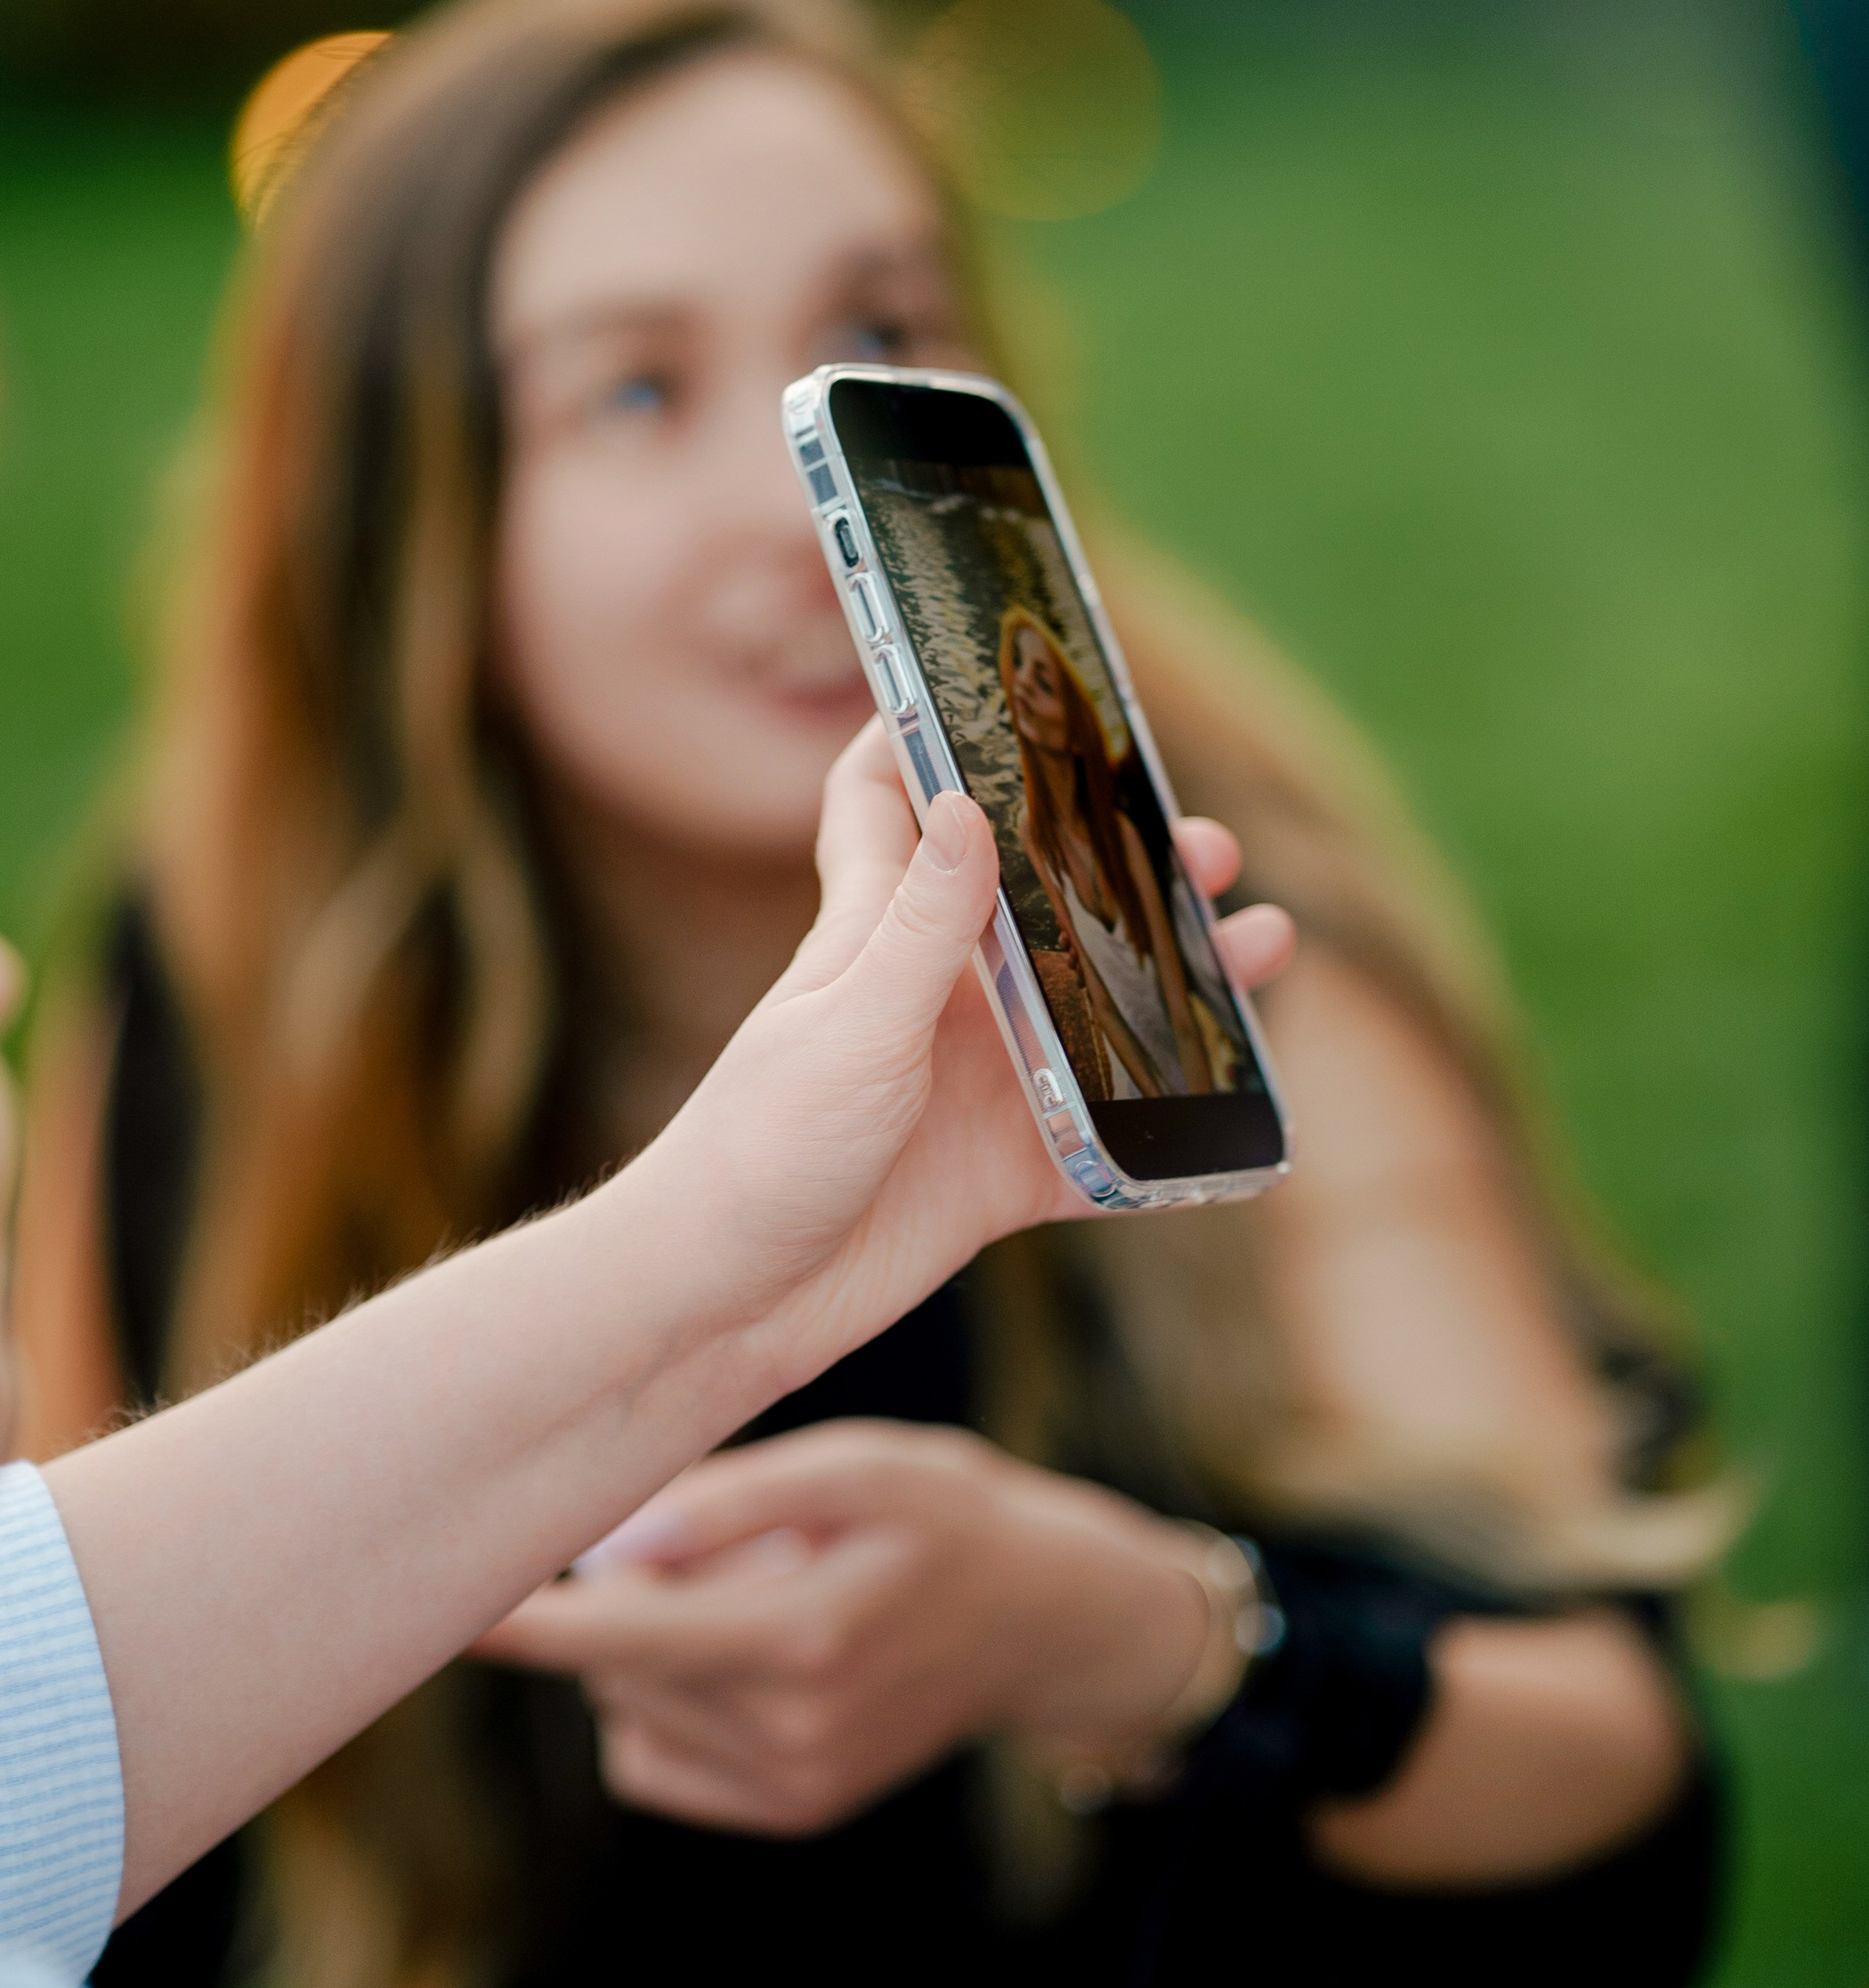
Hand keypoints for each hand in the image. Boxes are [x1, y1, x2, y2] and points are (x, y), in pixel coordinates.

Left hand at [475, 1418, 1220, 1835]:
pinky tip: (746, 1656)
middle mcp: (788, 1733)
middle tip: (718, 1542)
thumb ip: (729, 1502)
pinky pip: (655, 1758)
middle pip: (614, 1662)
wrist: (1047, 1622)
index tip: (432, 1610)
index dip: (519, 1625)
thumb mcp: (858, 1468)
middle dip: (626, 1595)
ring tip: (755, 1595)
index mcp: (800, 1639)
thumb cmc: (946, 1515)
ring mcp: (789, 1787)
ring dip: (649, 1649)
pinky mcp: (788, 1812)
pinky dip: (666, 1704)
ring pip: (626, 1708)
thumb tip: (606, 1551)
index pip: (614, 1635)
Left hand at [621, 725, 1291, 1413]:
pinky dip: (1170, 1128)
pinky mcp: (1007, 1170)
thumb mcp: (849, 1027)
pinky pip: (1110, 1141)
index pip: (889, 801)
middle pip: (1044, 902)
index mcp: (877, 934)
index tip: (997, 682)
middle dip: (1124, 863)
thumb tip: (965, 801)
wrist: (727, 1305)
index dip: (926, 736)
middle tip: (1202, 840)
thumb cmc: (756, 1150)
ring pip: (1100, 1012)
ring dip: (1179, 981)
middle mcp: (935, 996)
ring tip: (1260, 944)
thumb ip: (921, 925)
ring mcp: (977, 1082)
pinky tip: (1239, 1106)